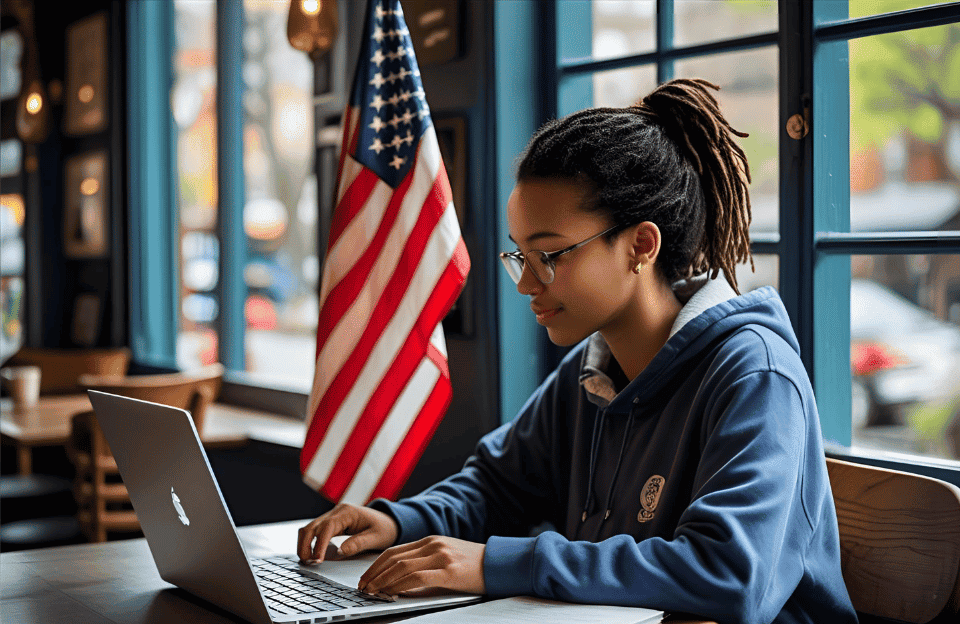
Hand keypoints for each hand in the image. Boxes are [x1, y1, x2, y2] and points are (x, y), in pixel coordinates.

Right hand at [297, 503, 398, 562]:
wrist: (389, 521)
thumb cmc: (384, 529)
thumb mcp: (376, 538)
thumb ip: (359, 543)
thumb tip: (340, 552)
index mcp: (348, 512)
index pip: (327, 527)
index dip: (320, 544)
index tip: (318, 559)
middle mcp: (336, 512)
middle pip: (312, 526)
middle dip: (305, 545)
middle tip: (307, 563)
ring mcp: (332, 517)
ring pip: (309, 528)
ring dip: (304, 544)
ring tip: (307, 561)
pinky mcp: (330, 524)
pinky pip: (314, 532)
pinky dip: (309, 543)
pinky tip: (311, 556)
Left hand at [358, 536, 485, 596]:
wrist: (499, 564)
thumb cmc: (474, 564)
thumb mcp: (446, 557)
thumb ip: (425, 562)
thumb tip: (400, 579)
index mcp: (430, 540)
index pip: (394, 551)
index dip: (376, 565)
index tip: (366, 577)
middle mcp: (433, 544)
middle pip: (393, 557)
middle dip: (374, 573)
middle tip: (363, 587)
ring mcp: (440, 556)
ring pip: (401, 567)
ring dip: (382, 581)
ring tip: (372, 592)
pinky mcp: (448, 571)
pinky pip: (416, 578)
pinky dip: (399, 585)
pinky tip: (392, 593)